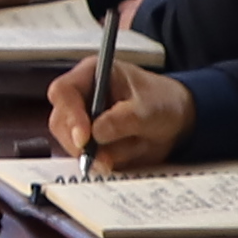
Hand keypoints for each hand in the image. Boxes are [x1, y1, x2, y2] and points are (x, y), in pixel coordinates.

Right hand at [43, 61, 192, 164]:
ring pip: (70, 143)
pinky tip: (120, 158)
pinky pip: (85, 157)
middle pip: (60, 121)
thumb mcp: (147, 109)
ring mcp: (83, 120)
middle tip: (98, 157)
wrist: (177, 121)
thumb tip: (95, 133)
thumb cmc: (162, 102)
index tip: (84, 137)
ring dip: (93, 154)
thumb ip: (121, 120)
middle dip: (78, 142)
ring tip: (120, 155)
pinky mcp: (89, 141)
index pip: (64, 91)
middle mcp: (82, 96)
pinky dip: (101, 162)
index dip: (69, 114)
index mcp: (92, 74)